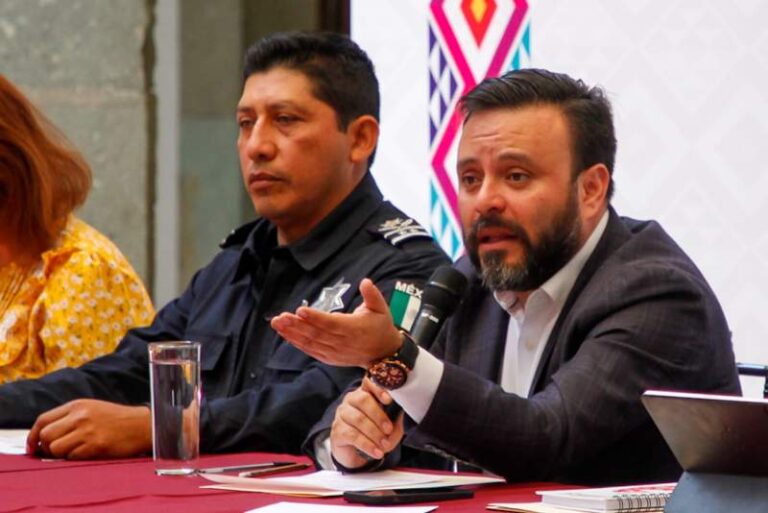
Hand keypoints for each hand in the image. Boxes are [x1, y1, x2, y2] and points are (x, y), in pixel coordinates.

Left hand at [26, 399, 151, 458]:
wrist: (141, 425)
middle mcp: (80, 416)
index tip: (33, 447)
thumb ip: (69, 418)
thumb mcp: (91, 409)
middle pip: (46, 435)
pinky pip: (72, 457)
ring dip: (60, 455)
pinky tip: (88, 453)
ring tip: (74, 452)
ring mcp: (88, 431)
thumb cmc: (116, 419)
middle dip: (46, 447)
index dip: (33, 436)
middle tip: (54, 452)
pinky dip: (75, 459)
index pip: (43, 420)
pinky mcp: (96, 445)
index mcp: (77, 405)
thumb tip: (44, 436)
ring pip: (56, 448)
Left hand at [271, 278, 401, 366]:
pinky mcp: (329, 357)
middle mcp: (342, 342)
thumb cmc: (380, 326)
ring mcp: (334, 352)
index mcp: (354, 328)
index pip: (331, 323)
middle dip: (297, 325)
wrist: (383, 354)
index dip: (315, 318)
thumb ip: (372, 295)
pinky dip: (297, 343)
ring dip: (292, 333)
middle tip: (281, 316)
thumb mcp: (381, 308)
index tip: (300, 310)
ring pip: (310, 342)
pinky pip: (310, 350)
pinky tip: (285, 334)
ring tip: (277, 323)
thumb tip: (365, 281)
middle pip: (316, 333)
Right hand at [330, 378, 403, 468]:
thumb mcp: (388, 427)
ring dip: (374, 433)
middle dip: (379, 415)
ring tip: (384, 444)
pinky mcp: (337, 431)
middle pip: (362, 400)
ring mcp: (342, 414)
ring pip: (358, 419)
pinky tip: (377, 452)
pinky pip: (352, 435)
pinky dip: (367, 445)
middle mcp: (351, 400)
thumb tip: (403, 419)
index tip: (389, 400)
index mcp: (365, 393)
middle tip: (389, 429)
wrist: (355, 453)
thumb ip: (396, 421)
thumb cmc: (373, 433)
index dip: (378, 388)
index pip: (368, 382)